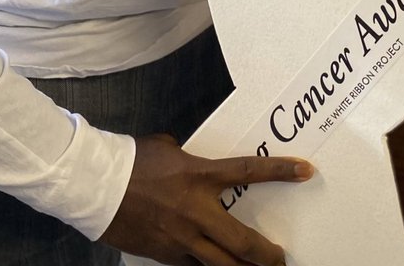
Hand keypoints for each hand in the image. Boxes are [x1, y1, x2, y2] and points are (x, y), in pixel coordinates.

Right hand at [101, 134, 312, 264]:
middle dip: (268, 255)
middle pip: (243, 242)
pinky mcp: (167, 256)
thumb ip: (191, 159)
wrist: (98, 185)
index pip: (249, 172)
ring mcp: (183, 239)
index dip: (281, 172)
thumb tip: (198, 166)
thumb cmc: (134, 159)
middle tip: (282, 260)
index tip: (306, 171)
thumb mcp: (170, 148)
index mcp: (200, 175)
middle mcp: (197, 211)